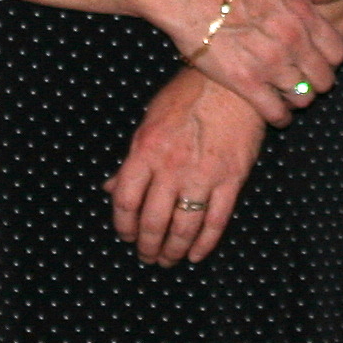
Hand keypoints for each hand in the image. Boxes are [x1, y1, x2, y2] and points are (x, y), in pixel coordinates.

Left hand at [108, 71, 267, 265]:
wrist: (232, 82)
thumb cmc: (187, 95)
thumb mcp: (149, 121)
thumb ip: (132, 159)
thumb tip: (111, 187)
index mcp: (146, 151)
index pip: (125, 200)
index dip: (123, 225)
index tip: (125, 236)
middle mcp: (171, 167)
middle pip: (153, 221)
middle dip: (148, 245)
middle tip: (148, 256)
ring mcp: (202, 176)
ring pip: (183, 227)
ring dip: (173, 250)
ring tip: (168, 260)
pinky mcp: (231, 179)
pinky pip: (216, 221)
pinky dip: (205, 243)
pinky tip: (196, 255)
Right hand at [175, 0, 342, 126]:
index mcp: (304, 15)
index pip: (338, 52)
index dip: (331, 60)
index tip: (319, 61)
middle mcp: (293, 42)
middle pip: (323, 79)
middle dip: (316, 82)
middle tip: (304, 81)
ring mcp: (271, 64)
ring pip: (302, 98)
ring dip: (298, 100)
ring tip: (288, 97)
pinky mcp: (246, 83)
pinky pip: (275, 112)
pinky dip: (280, 118)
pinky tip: (277, 115)